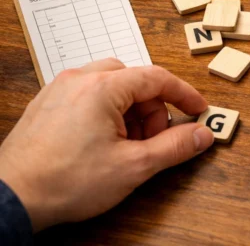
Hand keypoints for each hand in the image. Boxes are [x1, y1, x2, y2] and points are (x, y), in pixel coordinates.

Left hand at [0, 59, 213, 231]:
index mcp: (103, 87)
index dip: (183, 94)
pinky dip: (106, 112)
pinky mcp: (46, 104)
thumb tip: (202, 134)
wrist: (12, 199)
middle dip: (152, 109)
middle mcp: (79, 79)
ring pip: (111, 86)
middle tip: (155, 139)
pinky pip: (88, 95)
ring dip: (130, 110)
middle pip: (134, 80)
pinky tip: (104, 143)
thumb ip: (175, 146)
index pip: (157, 78)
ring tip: (127, 146)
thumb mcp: (134, 166)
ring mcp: (59, 90)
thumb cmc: (66, 181)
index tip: (197, 110)